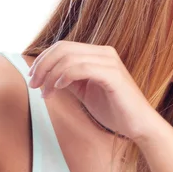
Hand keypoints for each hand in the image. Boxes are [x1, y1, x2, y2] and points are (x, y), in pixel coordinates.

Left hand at [27, 41, 156, 141]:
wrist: (139, 125)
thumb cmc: (115, 109)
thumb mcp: (86, 91)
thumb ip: (70, 79)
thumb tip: (46, 74)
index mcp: (100, 54)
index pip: (64, 46)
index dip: (43, 60)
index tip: (33, 78)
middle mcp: (106, 53)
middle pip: (64, 48)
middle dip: (43, 66)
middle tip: (34, 84)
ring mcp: (111, 63)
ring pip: (69, 58)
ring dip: (51, 75)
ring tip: (46, 92)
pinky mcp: (114, 76)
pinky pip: (82, 68)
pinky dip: (65, 76)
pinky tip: (59, 88)